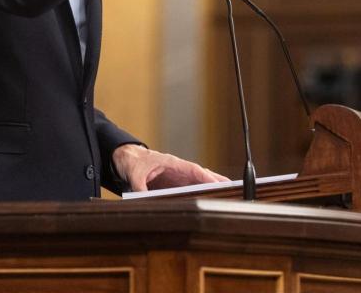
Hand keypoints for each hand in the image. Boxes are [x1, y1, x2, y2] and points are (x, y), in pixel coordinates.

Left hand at [112, 144, 228, 191]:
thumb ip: (140, 187)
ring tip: (228, 197)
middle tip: (234, 189)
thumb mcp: (134, 175)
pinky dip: (201, 193)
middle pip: (201, 175)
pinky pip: (191, 189)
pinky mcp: (174, 184)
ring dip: (212, 188)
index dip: (207, 177)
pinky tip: (209, 202)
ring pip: (198, 182)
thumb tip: (144, 197)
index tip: (219, 184)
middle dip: (217, 181)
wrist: (127, 159)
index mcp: (172, 163)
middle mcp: (178, 170)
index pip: (194, 170)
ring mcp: (178, 177)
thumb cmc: (133, 163)